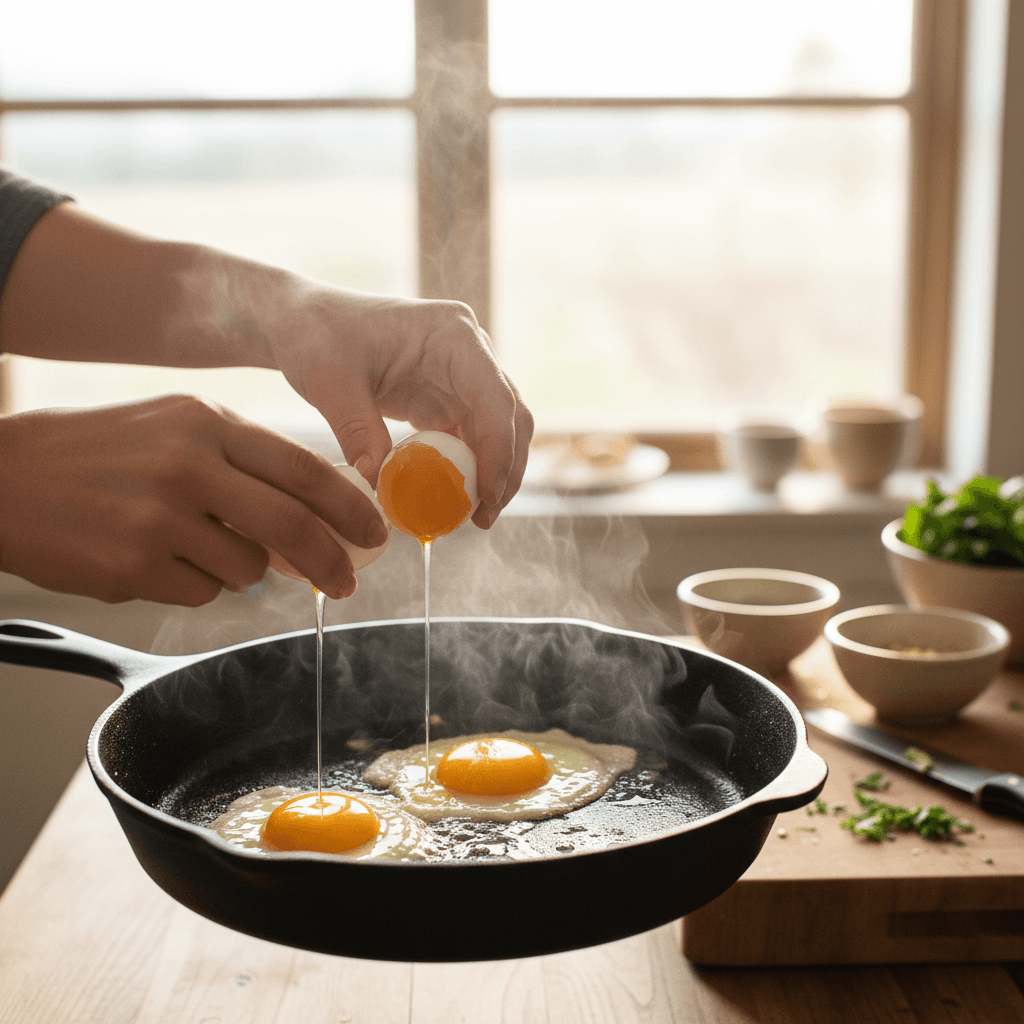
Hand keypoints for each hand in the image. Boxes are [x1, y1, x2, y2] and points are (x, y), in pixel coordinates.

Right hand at [0, 395, 388, 604]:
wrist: (0, 478)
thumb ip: (242, 468)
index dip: (349, 506)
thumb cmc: (94, 452)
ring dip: (238, 569)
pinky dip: (193, 583)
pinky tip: (153, 558)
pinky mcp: (133, 565)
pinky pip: (201, 591)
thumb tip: (306, 524)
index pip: (303, 466)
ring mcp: (159, 516)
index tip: (374, 532)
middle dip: (330, 561)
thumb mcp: (171, 431)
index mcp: (203, 419)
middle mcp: (187, 463)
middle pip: (291, 526)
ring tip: (189, 545)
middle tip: (345, 582)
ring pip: (247, 568)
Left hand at [264, 289, 533, 528]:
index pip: (494, 398)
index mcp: (453, 335)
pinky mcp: (449, 398)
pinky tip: (452, 500)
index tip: (487, 496)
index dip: (499, 450)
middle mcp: (470, 353)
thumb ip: (356, 431)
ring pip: (500, 431)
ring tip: (474, 517)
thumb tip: (377, 484)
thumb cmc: (318, 336)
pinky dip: (469, 470)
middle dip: (505, 469)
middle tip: (484, 517)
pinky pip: (473, 439)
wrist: (305, 323)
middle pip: (511, 417)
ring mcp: (463, 376)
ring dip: (493, 474)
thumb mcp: (330, 382)